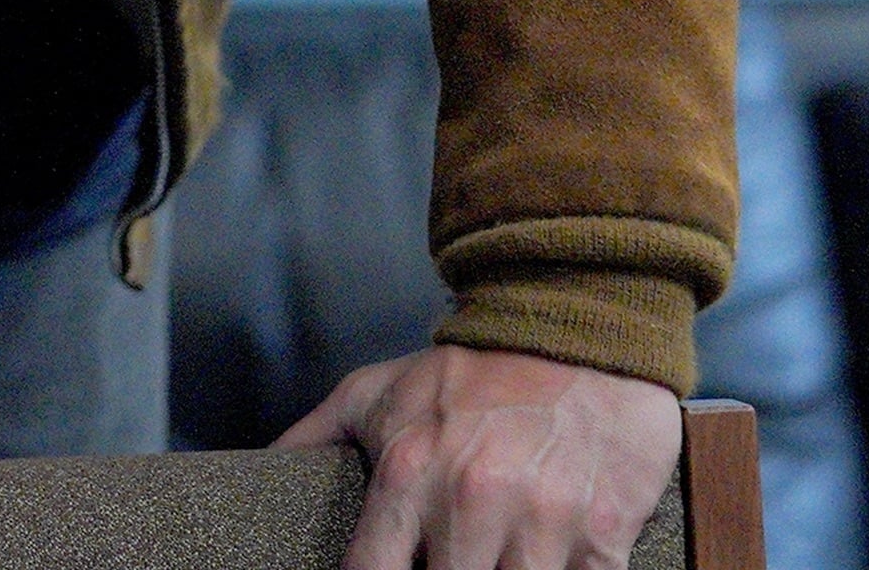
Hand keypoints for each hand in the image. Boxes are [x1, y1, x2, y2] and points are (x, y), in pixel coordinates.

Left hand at [275, 346, 682, 569]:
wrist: (582, 323)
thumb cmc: (474, 369)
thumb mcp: (380, 390)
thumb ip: (316, 436)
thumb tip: (265, 468)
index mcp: (409, 472)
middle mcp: (472, 501)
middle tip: (451, 557)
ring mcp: (542, 521)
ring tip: (497, 556)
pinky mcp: (604, 533)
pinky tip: (549, 558)